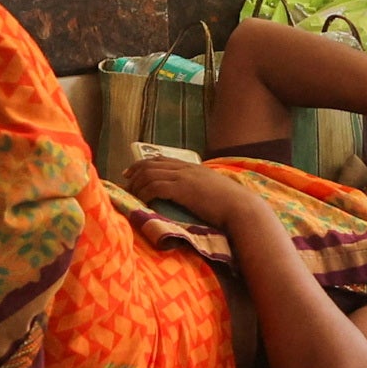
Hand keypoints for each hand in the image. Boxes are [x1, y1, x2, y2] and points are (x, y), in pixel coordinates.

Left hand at [130, 153, 270, 234]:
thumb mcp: (213, 192)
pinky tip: (142, 201)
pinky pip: (155, 186)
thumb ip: (200, 190)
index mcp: (193, 167)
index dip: (143, 164)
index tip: (131, 173)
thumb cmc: (231, 205)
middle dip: (134, 173)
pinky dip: (145, 193)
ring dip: (137, 185)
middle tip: (125, 183)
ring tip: (131, 196)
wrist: (240, 208)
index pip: (162, 159)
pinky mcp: (182, 189)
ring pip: (150, 174)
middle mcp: (186, 168)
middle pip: (151, 164)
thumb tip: (193, 199)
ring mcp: (184, 177)